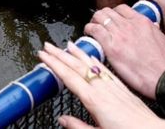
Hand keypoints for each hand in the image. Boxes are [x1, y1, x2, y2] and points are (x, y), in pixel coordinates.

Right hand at [38, 41, 164, 128]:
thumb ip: (77, 126)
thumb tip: (62, 119)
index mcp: (93, 100)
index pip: (68, 77)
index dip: (53, 64)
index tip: (43, 55)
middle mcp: (102, 89)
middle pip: (76, 67)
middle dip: (60, 54)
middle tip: (47, 45)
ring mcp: (112, 86)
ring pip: (90, 64)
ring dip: (76, 53)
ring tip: (65, 44)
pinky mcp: (122, 87)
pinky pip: (104, 68)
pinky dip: (94, 60)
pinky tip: (90, 55)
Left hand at [84, 5, 164, 98]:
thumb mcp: (163, 40)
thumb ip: (152, 31)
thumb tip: (151, 29)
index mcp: (143, 22)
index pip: (122, 9)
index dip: (113, 13)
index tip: (111, 19)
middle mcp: (129, 25)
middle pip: (107, 11)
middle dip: (101, 17)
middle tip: (98, 24)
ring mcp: (119, 34)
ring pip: (99, 17)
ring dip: (93, 21)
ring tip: (92, 29)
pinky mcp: (111, 47)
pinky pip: (94, 30)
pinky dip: (89, 30)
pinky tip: (88, 34)